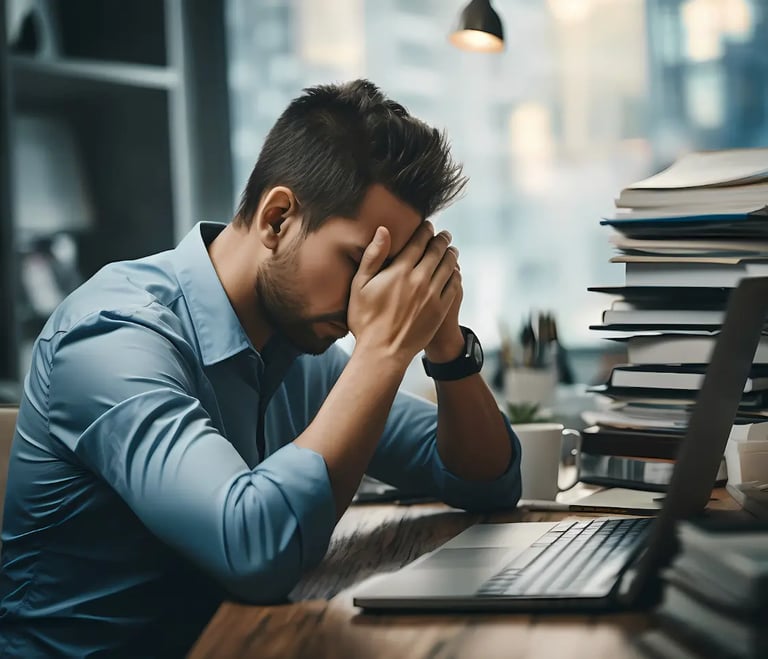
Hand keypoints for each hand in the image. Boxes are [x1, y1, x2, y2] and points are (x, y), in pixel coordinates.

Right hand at [347, 222, 460, 365]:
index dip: (425, 231)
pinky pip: (454, 285)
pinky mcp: (441, 310)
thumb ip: (372, 256)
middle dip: (441, 239)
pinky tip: (454, 271)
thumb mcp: (360, 286)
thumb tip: (383, 229)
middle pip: (437, 251)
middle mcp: (419, 280)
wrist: (383, 352)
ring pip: (448, 266)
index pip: (418, 242)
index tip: (428, 225)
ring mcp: (433, 295)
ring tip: (451, 249)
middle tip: (444, 234)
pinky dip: (455, 274)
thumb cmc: (365, 319)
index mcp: (399, 271)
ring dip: (451, 254)